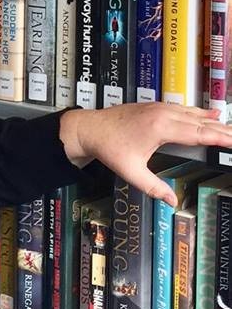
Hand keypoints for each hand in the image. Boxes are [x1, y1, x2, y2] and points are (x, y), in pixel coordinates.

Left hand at [59, 102, 231, 205]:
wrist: (89, 128)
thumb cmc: (109, 149)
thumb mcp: (131, 172)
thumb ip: (154, 187)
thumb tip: (172, 202)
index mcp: (160, 128)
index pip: (198, 133)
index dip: (219, 137)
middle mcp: (162, 113)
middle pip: (199, 121)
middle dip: (222, 128)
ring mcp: (158, 107)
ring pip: (192, 113)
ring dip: (212, 119)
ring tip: (229, 126)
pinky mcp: (154, 106)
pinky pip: (182, 108)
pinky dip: (198, 112)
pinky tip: (208, 113)